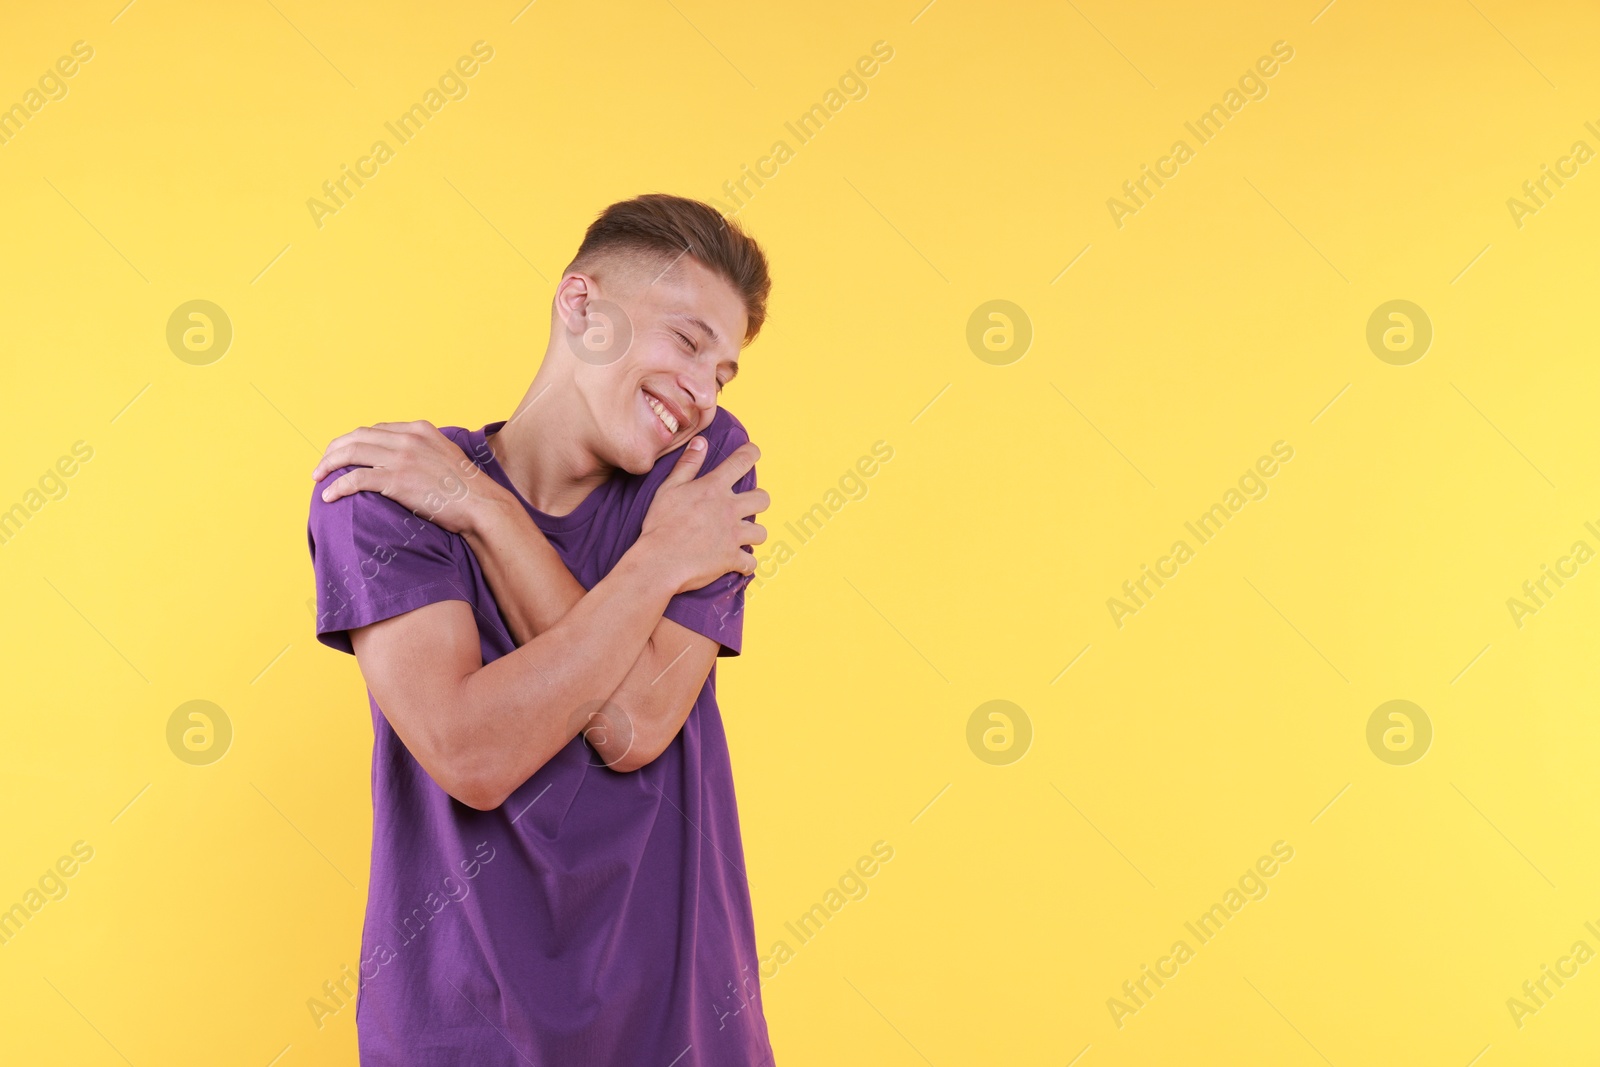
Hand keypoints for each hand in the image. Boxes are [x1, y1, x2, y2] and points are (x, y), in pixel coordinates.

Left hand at [311, 420, 505, 535]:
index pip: (375, 429)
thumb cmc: (467, 488)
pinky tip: (328, 495)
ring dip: (329, 464)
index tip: (344, 454)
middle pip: (357, 436)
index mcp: (419, 429)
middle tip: (322, 464)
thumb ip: (426, 450)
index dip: (354, 441)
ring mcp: (401, 458)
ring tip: (317, 477)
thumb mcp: (447, 455)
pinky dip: (337, 486)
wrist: (481, 504)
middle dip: (334, 449)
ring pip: (350, 453)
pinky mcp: (396, 480)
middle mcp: (407, 438)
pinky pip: (355, 478)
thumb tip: (412, 460)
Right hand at [638, 437, 768, 593]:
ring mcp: (733, 535)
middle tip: (746, 505)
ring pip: (761, 532)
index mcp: (714, 488)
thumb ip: (688, 465)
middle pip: (763, 499)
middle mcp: (729, 509)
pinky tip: (736, 562)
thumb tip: (701, 442)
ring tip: (741, 536)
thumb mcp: (669, 488)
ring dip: (753, 534)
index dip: (752, 453)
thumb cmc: (660, 524)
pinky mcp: (732, 559)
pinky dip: (745, 563)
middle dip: (758, 500)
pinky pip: (750, 562)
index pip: (742, 461)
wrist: (660, 561)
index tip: (753, 452)